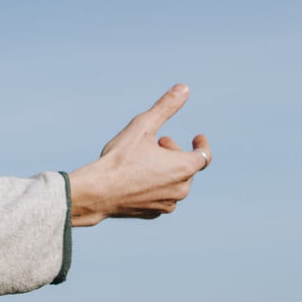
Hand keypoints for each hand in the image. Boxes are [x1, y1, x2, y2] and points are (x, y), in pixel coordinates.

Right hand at [67, 85, 210, 226]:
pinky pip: (161, 197)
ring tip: (144, 161)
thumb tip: (184, 88)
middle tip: (155, 142)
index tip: (197, 137)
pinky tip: (137, 179)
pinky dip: (156, 186)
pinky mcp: (153, 214)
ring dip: (165, 170)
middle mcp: (181, 189)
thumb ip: (165, 107)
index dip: (201, 144)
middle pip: (186, 167)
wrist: (97, 192)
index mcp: (183, 167)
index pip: (204, 155)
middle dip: (174, 153)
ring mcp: (167, 204)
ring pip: (174, 183)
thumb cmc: (120, 158)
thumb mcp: (143, 126)